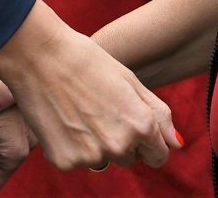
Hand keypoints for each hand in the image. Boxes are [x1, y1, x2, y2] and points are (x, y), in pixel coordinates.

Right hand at [0, 0, 182, 171]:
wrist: (41, 57)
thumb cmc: (90, 62)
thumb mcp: (132, 82)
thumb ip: (158, 116)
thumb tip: (175, 145)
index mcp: (141, 125)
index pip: (158, 156)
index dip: (150, 143)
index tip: (136, 130)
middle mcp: (119, 146)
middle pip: (129, 158)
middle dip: (122, 140)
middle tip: (102, 110)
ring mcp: (90, 156)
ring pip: (103, 161)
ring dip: (97, 145)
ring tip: (82, 112)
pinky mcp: (64, 161)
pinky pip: (77, 161)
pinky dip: (72, 146)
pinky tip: (65, 119)